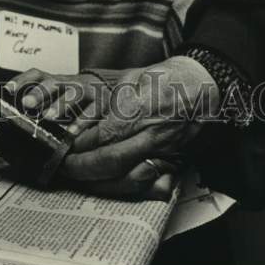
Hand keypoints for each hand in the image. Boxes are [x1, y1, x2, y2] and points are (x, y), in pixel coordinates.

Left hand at [3, 68, 109, 128]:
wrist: (105, 92)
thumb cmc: (75, 100)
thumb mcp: (57, 99)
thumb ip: (40, 105)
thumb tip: (17, 117)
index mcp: (55, 81)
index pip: (36, 75)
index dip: (22, 80)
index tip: (8, 90)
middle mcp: (70, 83)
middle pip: (53, 82)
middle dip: (39, 92)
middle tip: (27, 103)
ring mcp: (87, 91)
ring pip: (73, 93)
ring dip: (60, 105)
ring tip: (48, 117)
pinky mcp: (101, 103)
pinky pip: (92, 110)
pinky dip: (82, 121)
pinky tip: (72, 132)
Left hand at [59, 56, 218, 198]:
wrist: (199, 88)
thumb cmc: (165, 80)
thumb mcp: (131, 78)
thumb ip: (109, 101)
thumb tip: (84, 119)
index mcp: (139, 108)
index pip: (103, 134)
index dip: (80, 144)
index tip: (64, 145)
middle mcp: (150, 134)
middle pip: (112, 160)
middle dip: (83, 168)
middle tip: (64, 166)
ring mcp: (161, 150)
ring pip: (127, 177)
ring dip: (100, 183)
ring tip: (80, 179)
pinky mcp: (169, 160)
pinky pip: (144, 181)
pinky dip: (122, 187)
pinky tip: (105, 185)